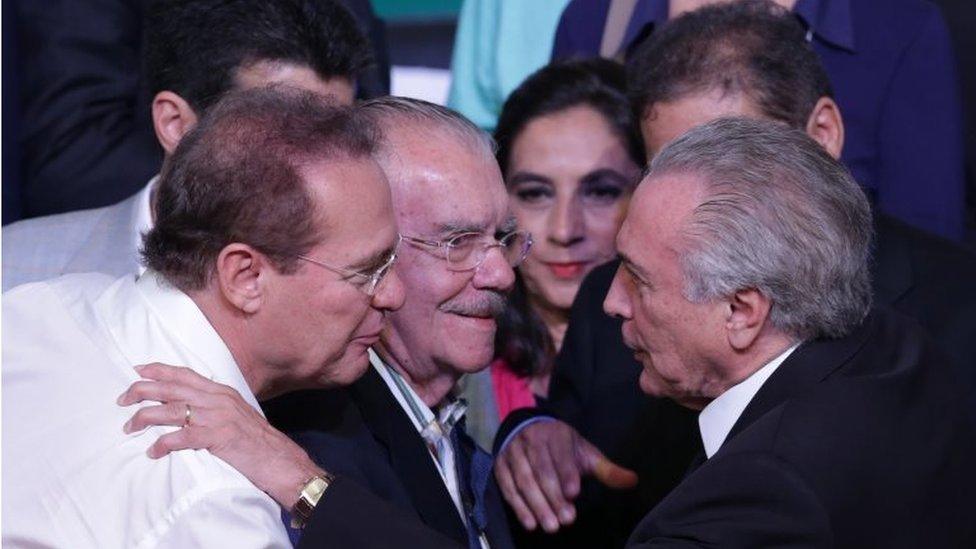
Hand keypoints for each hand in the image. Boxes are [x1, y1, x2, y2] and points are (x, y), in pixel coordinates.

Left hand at [117, 362, 321, 509]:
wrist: (281, 459)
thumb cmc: (258, 442)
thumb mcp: (237, 414)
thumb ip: (216, 406)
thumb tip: (191, 407)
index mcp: (222, 392)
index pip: (185, 374)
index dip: (160, 370)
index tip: (138, 370)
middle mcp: (218, 400)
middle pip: (172, 388)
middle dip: (142, 390)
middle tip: (122, 398)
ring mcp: (218, 417)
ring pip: (172, 410)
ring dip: (145, 418)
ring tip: (129, 426)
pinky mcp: (218, 438)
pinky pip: (182, 437)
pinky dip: (163, 444)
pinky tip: (152, 451)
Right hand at [494, 419, 637, 532]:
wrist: (529, 430)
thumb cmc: (562, 447)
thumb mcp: (585, 453)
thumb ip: (606, 469)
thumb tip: (633, 480)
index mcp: (555, 433)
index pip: (560, 453)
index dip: (566, 473)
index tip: (573, 494)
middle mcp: (531, 439)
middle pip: (541, 470)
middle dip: (553, 496)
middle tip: (565, 520)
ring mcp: (513, 452)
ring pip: (523, 480)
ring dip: (536, 505)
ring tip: (550, 526)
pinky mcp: (500, 465)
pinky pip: (507, 487)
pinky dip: (518, 506)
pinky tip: (530, 522)